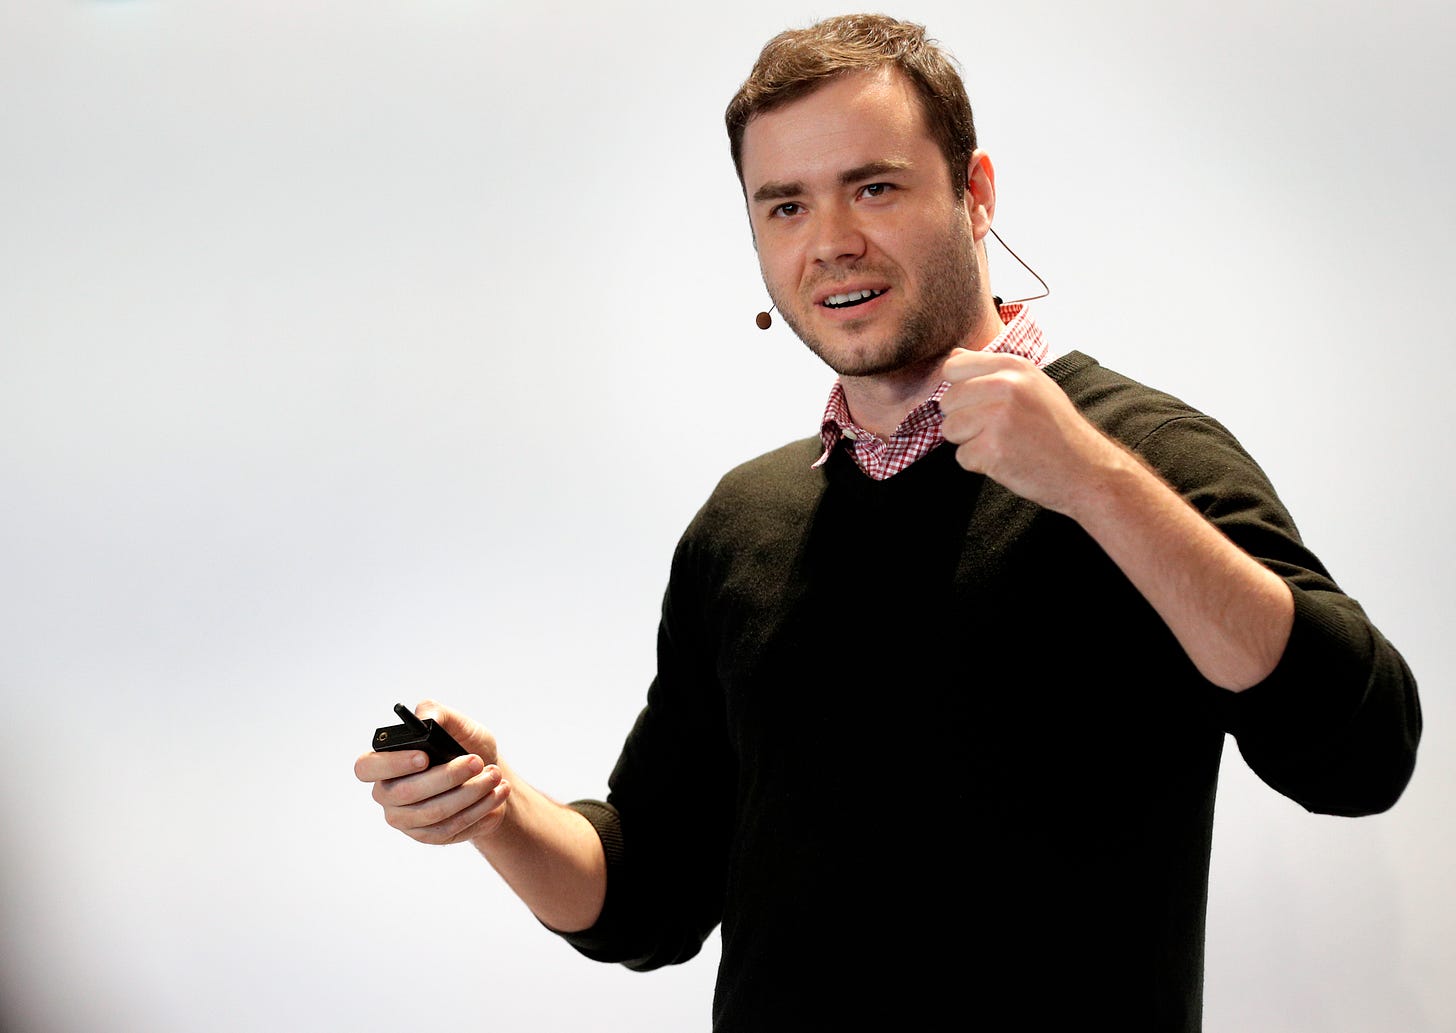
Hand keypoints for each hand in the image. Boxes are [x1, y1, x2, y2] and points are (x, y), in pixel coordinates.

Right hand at [354, 699, 512, 845]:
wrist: (488, 772)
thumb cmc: (465, 745)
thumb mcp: (457, 723)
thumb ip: (438, 713)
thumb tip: (425, 720)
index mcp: (385, 763)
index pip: (367, 768)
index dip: (392, 764)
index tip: (424, 756)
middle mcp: (388, 793)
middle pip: (406, 793)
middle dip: (447, 777)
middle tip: (477, 762)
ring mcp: (406, 819)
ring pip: (433, 812)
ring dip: (470, 794)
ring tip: (495, 776)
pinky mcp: (428, 836)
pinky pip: (450, 829)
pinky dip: (478, 811)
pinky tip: (497, 796)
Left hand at [938, 349, 1124, 515]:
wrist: (1086, 469)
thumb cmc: (1054, 428)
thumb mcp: (1031, 384)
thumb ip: (992, 370)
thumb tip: (953, 357)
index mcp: (1012, 366)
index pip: (952, 367)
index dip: (960, 390)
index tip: (981, 404)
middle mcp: (1004, 386)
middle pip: (947, 401)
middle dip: (964, 420)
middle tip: (999, 430)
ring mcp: (998, 417)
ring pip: (949, 429)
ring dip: (970, 443)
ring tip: (1004, 443)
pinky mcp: (993, 449)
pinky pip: (961, 457)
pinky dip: (979, 465)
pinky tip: (1007, 460)